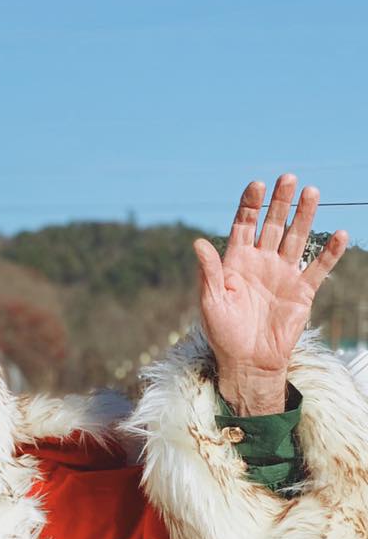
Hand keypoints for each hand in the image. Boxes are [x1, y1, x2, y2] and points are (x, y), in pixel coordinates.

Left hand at [194, 174, 347, 414]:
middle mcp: (261, 262)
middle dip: (280, 202)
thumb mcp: (211, 301)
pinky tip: (340, 234)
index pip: (243, 225)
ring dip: (304, 216)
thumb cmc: (223, 332)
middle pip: (273, 225)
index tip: (257, 184)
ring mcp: (283, 274)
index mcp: (236, 262)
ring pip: (296, 238)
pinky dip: (329, 252)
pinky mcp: (302, 290)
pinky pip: (319, 268)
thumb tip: (197, 243)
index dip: (250, 205)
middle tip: (289, 177)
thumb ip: (209, 272)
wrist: (248, 360)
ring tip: (312, 193)